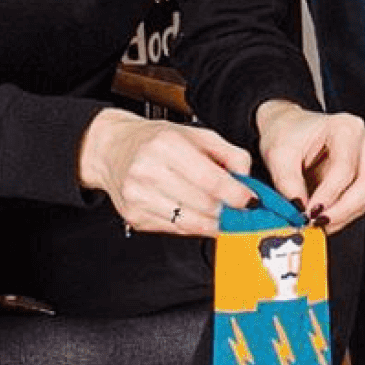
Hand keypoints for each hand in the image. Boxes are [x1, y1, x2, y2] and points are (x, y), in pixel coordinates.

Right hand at [78, 106, 255, 235]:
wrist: (113, 150)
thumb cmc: (156, 140)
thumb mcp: (196, 134)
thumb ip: (228, 153)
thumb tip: (248, 180)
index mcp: (167, 145)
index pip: (210, 179)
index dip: (236, 195)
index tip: (251, 201)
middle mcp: (148, 170)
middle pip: (202, 204)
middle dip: (228, 211)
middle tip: (241, 210)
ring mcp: (138, 197)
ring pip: (189, 222)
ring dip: (213, 223)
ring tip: (223, 215)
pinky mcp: (135, 217)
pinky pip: (175, 230)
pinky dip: (193, 226)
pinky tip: (198, 216)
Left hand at [253, 100, 364, 229]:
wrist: (288, 129)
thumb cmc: (286, 133)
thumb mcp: (278, 154)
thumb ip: (287, 182)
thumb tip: (299, 209)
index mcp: (346, 127)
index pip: (344, 168)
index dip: (327, 195)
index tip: (309, 213)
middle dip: (341, 211)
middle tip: (316, 223)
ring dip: (341, 216)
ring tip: (314, 223)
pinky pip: (360, 204)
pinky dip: (341, 215)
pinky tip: (321, 217)